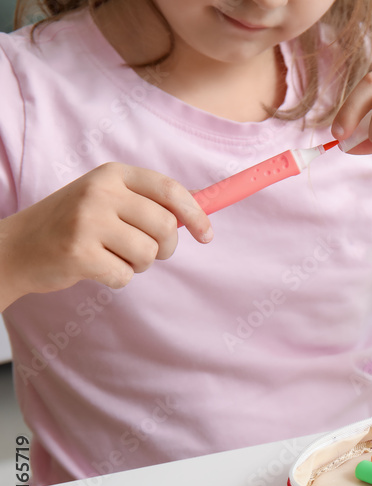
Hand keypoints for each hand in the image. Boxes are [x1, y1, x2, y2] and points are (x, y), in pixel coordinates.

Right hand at [0, 162, 212, 305]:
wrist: (17, 247)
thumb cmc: (74, 225)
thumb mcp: (108, 199)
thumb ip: (149, 201)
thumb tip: (202, 208)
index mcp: (112, 175)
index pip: (169, 190)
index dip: (196, 214)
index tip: (207, 235)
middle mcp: (100, 192)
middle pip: (165, 226)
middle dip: (165, 248)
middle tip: (148, 252)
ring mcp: (87, 221)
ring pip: (148, 254)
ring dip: (138, 265)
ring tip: (113, 256)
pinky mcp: (78, 253)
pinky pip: (125, 275)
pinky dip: (118, 278)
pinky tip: (96, 268)